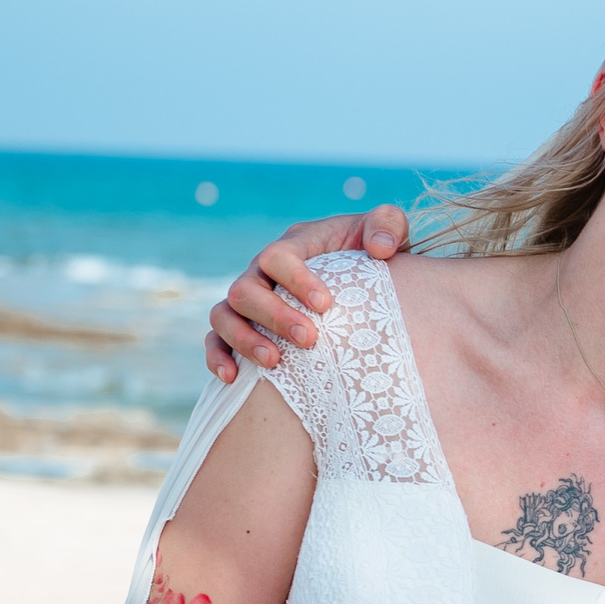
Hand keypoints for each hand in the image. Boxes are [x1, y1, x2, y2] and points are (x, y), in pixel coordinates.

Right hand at [203, 204, 412, 381]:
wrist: (367, 281)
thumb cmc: (375, 255)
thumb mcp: (388, 231)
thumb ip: (388, 225)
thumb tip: (379, 247)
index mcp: (295, 244)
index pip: (278, 256)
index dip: (295, 279)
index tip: (325, 305)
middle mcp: (263, 271)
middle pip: (246, 289)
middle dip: (275, 316)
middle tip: (309, 340)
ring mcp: (250, 300)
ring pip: (224, 314)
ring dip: (244, 339)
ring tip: (274, 362)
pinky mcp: (244, 326)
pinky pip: (216, 340)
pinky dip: (219, 357)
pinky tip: (233, 378)